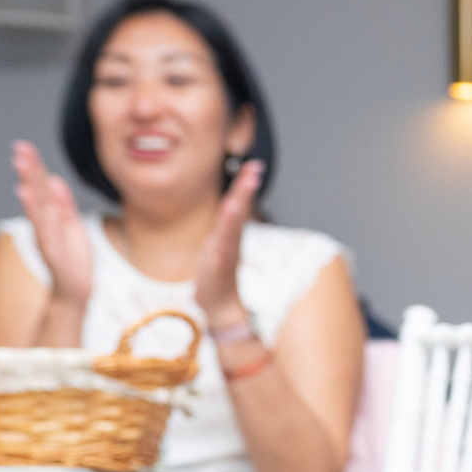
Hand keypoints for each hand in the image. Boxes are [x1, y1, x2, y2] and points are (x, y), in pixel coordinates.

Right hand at [11, 141, 90, 305]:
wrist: (76, 291)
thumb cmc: (73, 259)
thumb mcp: (72, 226)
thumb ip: (63, 204)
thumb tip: (55, 179)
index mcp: (51, 216)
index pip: (41, 187)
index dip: (35, 167)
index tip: (24, 146)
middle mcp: (45, 223)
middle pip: (36, 192)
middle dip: (29, 169)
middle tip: (20, 147)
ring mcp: (46, 236)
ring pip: (36, 205)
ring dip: (28, 183)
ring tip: (21, 163)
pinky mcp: (51, 250)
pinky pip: (42, 228)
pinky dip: (34, 211)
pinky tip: (26, 194)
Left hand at [193, 159, 261, 327]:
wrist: (219, 306)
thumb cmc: (216, 279)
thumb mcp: (216, 251)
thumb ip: (222, 233)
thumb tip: (225, 216)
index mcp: (229, 234)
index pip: (237, 204)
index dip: (244, 185)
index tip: (253, 165)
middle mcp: (231, 239)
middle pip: (240, 207)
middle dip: (247, 186)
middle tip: (256, 166)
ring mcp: (227, 248)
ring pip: (236, 219)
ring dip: (242, 197)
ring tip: (249, 179)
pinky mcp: (220, 260)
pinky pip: (226, 237)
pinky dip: (230, 221)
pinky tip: (231, 207)